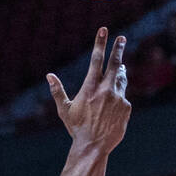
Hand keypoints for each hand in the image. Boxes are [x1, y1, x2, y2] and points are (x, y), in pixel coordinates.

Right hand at [47, 28, 130, 153]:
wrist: (93, 146)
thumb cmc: (76, 128)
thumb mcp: (65, 110)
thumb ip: (58, 91)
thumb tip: (49, 76)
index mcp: (90, 88)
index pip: (96, 59)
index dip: (100, 43)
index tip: (104, 30)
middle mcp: (106, 90)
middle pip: (115, 63)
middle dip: (118, 49)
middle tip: (121, 38)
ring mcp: (118, 98)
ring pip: (121, 79)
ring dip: (120, 71)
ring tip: (120, 67)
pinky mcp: (126, 107)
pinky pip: (122, 97)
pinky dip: (117, 97)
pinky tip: (111, 106)